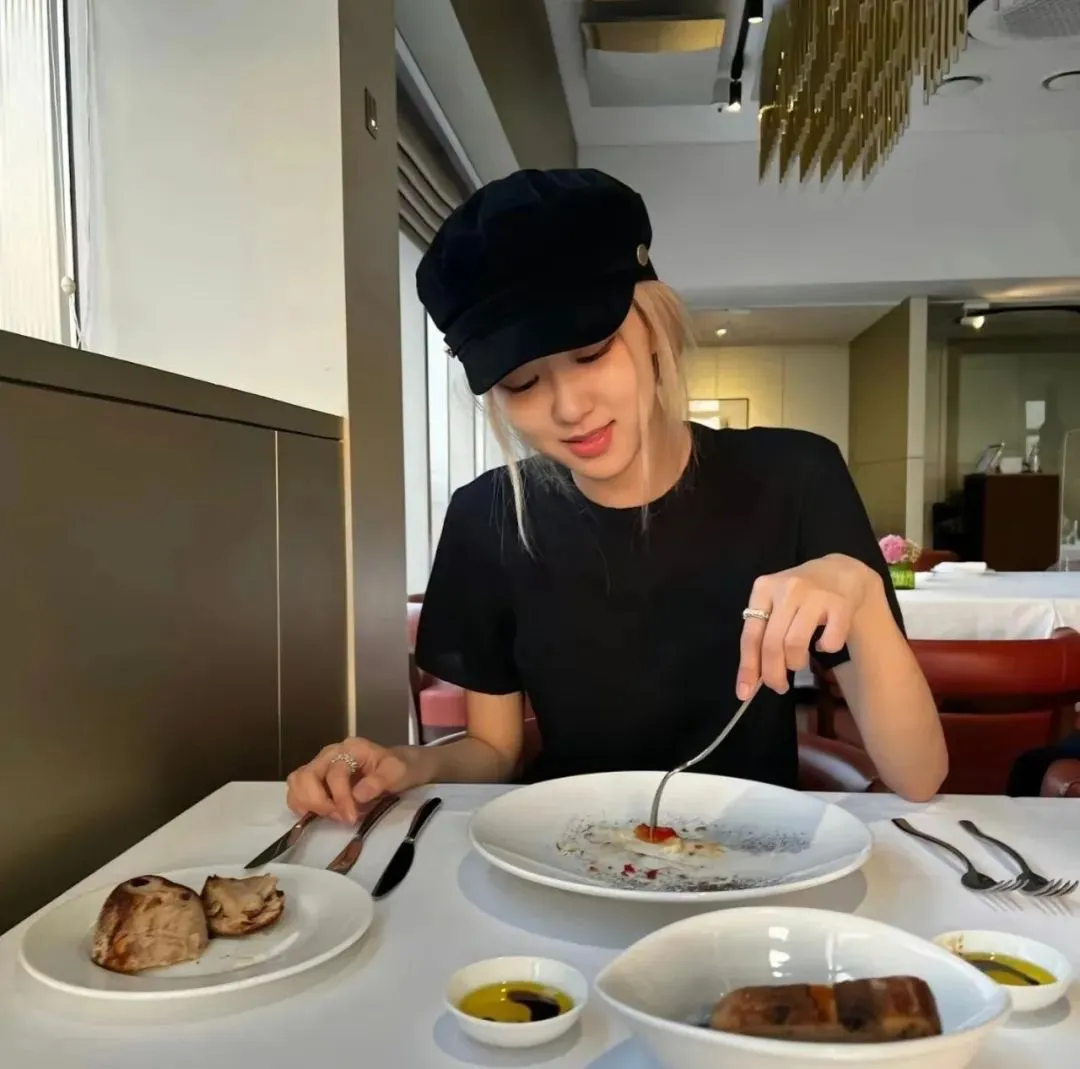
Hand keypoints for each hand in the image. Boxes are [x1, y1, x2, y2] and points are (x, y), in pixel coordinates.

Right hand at [285, 738, 428, 823]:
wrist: (399, 767)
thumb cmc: (398, 768)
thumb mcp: (398, 772)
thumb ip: (379, 781)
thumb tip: (357, 795)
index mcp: (351, 748)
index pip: (335, 773)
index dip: (341, 798)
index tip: (351, 818)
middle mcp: (330, 753)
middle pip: (306, 775)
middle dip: (319, 802)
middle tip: (339, 817)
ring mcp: (320, 764)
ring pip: (297, 782)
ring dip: (308, 804)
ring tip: (331, 815)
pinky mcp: (315, 778)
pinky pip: (296, 791)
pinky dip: (302, 805)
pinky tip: (321, 814)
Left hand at [735, 553, 879, 698]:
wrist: (841, 570)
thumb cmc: (801, 593)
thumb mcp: (775, 603)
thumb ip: (762, 633)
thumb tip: (751, 678)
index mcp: (763, 589)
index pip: (750, 635)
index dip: (747, 668)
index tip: (744, 693)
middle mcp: (786, 589)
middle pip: (771, 643)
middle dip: (772, 674)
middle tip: (778, 687)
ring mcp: (814, 595)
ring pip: (795, 644)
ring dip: (795, 664)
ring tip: (798, 664)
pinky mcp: (840, 604)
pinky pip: (828, 642)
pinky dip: (825, 649)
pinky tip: (823, 643)